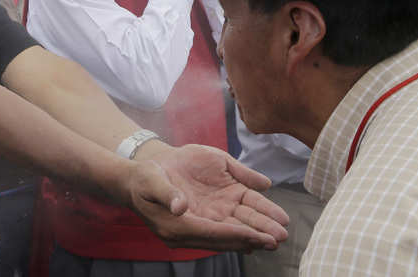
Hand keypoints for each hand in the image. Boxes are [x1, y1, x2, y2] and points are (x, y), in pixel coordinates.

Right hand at [126, 144, 288, 251]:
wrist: (139, 178)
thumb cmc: (144, 178)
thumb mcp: (151, 179)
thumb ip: (167, 192)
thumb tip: (181, 207)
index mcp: (176, 226)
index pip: (212, 232)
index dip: (236, 234)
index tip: (258, 236)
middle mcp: (190, 230)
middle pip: (226, 236)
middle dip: (253, 238)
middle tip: (277, 239)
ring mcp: (198, 224)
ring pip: (230, 232)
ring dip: (254, 235)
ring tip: (278, 236)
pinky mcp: (203, 216)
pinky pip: (226, 226)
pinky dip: (244, 230)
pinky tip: (260, 234)